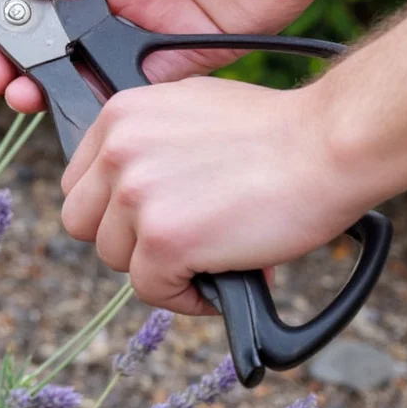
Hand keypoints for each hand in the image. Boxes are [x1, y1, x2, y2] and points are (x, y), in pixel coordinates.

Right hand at [0, 0, 354, 110]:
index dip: (7, 22)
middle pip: (53, 41)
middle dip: (20, 66)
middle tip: (1, 85)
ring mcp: (149, 27)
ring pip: (90, 70)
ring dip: (58, 89)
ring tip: (32, 99)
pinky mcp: (189, 55)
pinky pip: (144, 87)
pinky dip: (115, 100)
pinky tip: (93, 108)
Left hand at [59, 76, 365, 314]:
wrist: (328, 144)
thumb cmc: (276, 131)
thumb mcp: (188, 112)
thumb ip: (149, 144)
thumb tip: (132, 190)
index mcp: (118, 115)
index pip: (78, 183)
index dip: (111, 210)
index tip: (145, 221)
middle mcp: (117, 150)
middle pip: (82, 223)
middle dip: (126, 240)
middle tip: (175, 243)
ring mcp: (135, 195)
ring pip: (116, 260)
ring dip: (159, 267)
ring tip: (210, 257)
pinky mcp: (164, 239)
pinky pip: (152, 289)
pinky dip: (186, 295)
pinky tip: (222, 278)